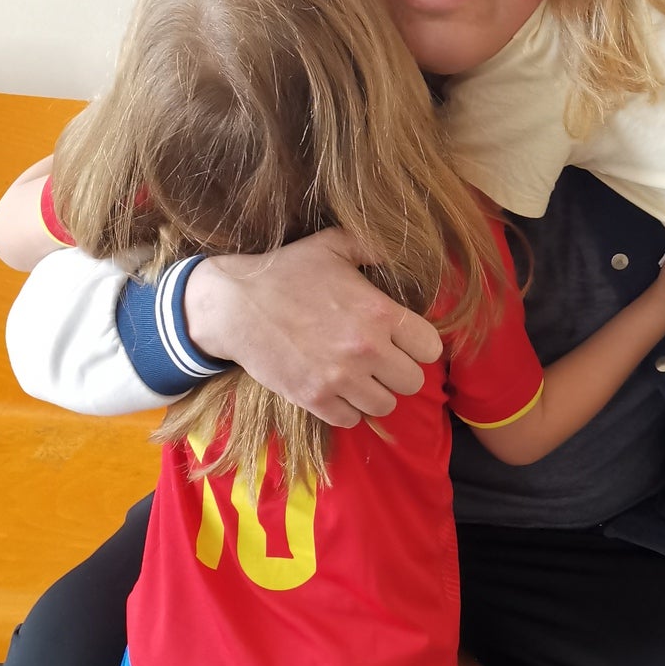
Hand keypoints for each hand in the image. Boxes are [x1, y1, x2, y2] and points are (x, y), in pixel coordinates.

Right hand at [184, 229, 442, 426]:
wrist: (234, 305)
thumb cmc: (286, 271)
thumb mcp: (332, 246)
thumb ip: (371, 247)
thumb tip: (398, 248)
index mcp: (378, 312)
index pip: (430, 348)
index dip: (419, 344)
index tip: (404, 341)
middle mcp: (366, 349)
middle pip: (413, 381)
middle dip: (400, 370)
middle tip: (381, 360)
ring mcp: (340, 378)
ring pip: (385, 405)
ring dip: (375, 392)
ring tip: (360, 376)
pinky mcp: (314, 398)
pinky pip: (351, 419)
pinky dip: (348, 408)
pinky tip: (337, 389)